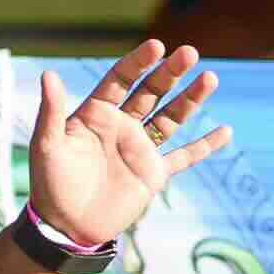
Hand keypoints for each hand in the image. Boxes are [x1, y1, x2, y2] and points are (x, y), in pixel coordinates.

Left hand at [25, 40, 226, 253]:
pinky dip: (204, 146)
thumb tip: (48, 74)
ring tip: (209, 78)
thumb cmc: (50, 184)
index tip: (157, 46)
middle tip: (190, 53)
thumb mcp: (47, 145)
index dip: (139, 62)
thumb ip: (51, 110)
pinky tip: (226, 131)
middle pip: (151, 91)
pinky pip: (184, 157)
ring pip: (170, 117)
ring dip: (190, 98)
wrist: (66, 227)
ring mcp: (140, 148)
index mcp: (97, 113)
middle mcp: (122, 125)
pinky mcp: (154, 173)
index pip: (121, 78)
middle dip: (170, 72)